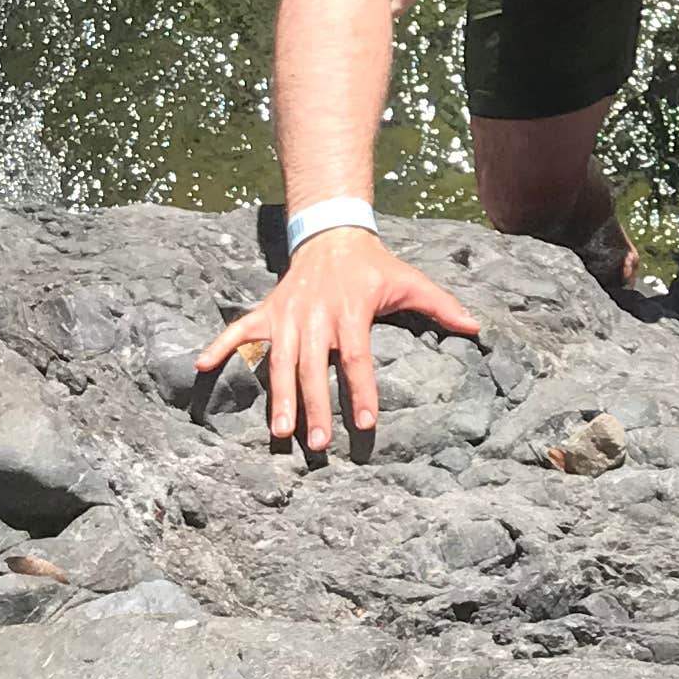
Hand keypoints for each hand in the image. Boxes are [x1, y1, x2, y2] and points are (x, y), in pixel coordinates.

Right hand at [193, 229, 481, 459]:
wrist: (332, 234)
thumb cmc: (375, 267)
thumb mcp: (409, 281)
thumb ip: (441, 307)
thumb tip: (477, 329)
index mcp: (351, 310)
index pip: (357, 357)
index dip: (361, 390)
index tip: (365, 422)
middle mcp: (315, 314)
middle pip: (313, 367)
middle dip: (314, 407)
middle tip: (317, 444)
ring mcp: (286, 314)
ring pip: (277, 360)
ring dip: (275, 396)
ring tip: (279, 433)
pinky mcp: (266, 311)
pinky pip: (237, 330)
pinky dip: (219, 346)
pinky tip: (200, 367)